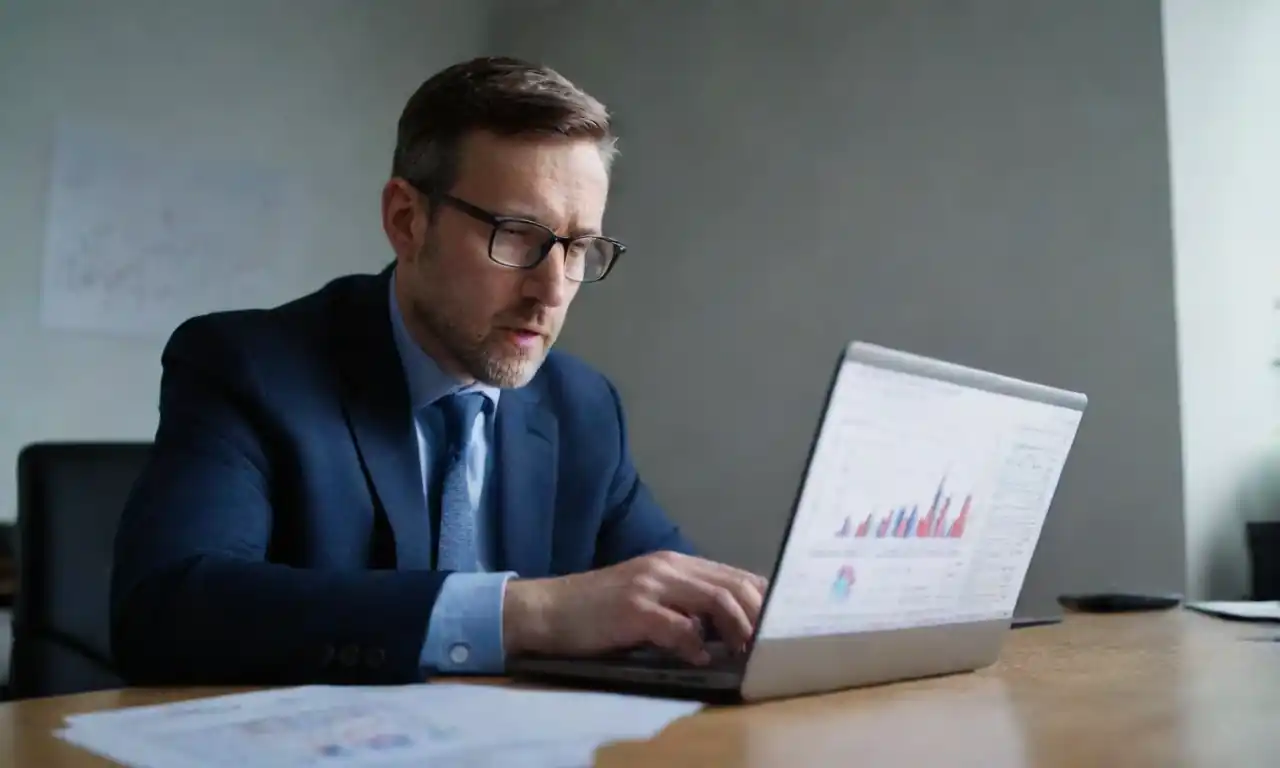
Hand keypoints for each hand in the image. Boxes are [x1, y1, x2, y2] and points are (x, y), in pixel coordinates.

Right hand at [502, 551, 768, 664]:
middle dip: (760, 617)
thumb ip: (685, 605)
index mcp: (676, 563)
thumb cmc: (599, 610)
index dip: (764, 600)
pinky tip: (697, 658)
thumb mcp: (649, 599)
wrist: (549, 610)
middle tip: (770, 646)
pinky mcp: (633, 608)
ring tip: (744, 654)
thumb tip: (728, 628)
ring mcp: (651, 585)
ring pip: (715, 600)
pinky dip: (695, 644)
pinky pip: (677, 626)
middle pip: (733, 586)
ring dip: (738, 630)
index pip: (735, 576)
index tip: (781, 626)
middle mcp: (668, 567)